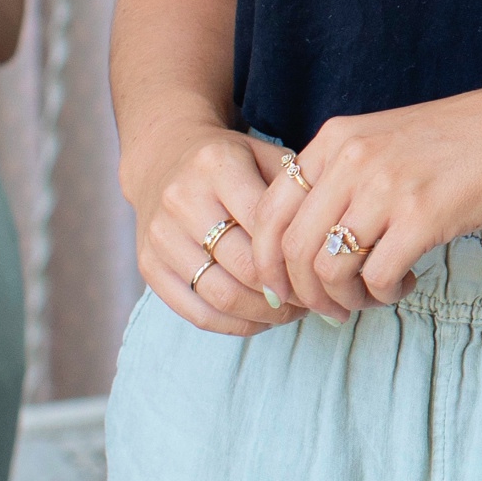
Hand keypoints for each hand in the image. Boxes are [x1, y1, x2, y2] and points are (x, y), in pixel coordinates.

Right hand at [133, 123, 304, 336]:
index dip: (301, 257)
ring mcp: (160, 235)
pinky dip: (235, 325)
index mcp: (217, 166)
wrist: (164, 157)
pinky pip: (196, 312)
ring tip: (292, 312)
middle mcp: (182, 199)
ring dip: (265, 315)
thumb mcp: (266, 155)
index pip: (267, 226)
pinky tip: (260, 319)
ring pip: (221, 295)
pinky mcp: (148, 265)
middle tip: (315, 300)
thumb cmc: (232, 162)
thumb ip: (298, 189)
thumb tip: (333, 243)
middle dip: (288, 292)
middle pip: (245, 267)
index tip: (325, 271)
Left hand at [250, 78, 481, 318]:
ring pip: (328, 268)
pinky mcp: (422, 216)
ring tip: (370, 298)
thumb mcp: (386, 141)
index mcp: (335, 139)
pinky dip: (383, 294)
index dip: (267, 262)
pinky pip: (377, 276)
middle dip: (302, 293)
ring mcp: (385, 187)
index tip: (286, 290)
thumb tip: (307, 241)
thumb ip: (344, 176)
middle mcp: (351, 159)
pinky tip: (404, 284)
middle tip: (329, 309)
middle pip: (290, 248)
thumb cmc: (462, 141)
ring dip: (343, 299)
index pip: (269, 212)